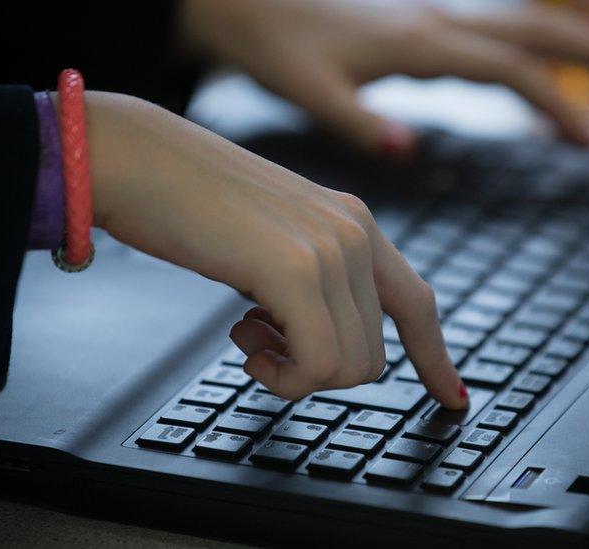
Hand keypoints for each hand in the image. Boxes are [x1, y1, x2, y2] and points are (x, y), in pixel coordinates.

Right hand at [83, 91, 466, 407]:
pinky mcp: (296, 271)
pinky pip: (318, 367)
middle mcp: (355, 233)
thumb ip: (311, 278)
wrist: (135, 156)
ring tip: (246, 333)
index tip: (453, 396)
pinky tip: (245, 345)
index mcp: (355, 222)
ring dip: (295, 372)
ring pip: (349, 368)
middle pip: (373, 354)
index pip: (418, 303)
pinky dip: (282, 378)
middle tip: (261, 340)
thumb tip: (319, 341)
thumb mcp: (273, 238)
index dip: (435, 357)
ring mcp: (331, 250)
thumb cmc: (187, 199)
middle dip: (318, 368)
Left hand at [178, 0, 588, 156]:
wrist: (245, 0)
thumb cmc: (274, 45)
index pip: (509, 71)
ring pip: (525, 23)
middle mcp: (438, 22)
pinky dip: (539, 46)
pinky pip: (499, 31)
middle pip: (538, 30)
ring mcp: (436, 18)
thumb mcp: (310, 92)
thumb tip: (408, 150)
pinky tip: (554, 65)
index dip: (556, 104)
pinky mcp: (426, 24)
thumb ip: (360, 123)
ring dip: (581, 41)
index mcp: (419, 43)